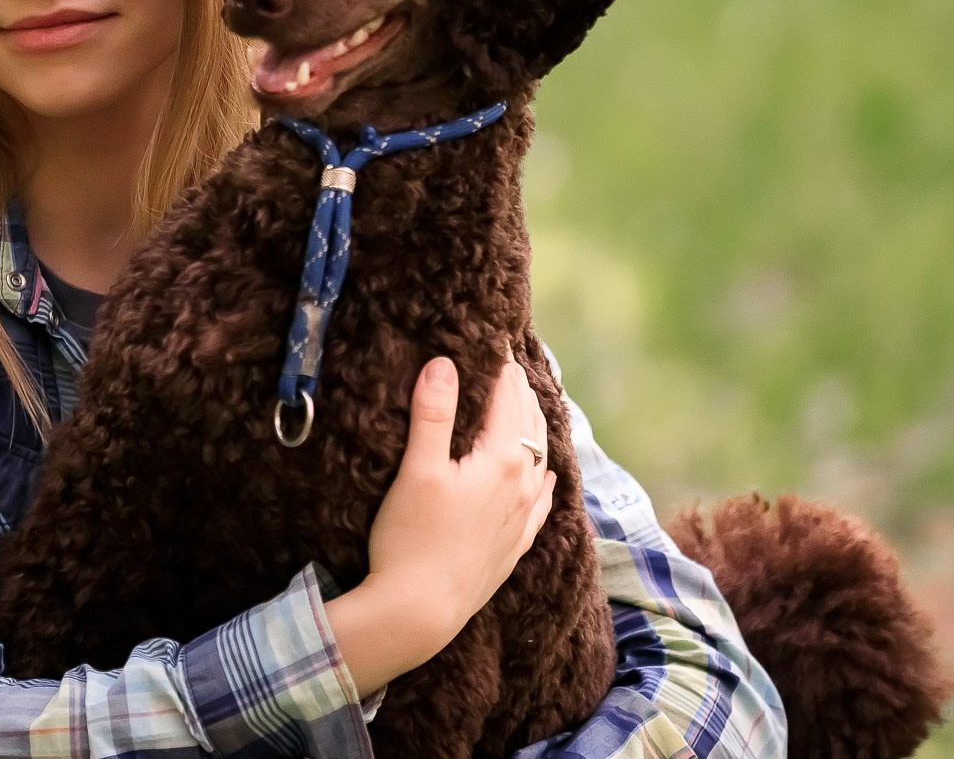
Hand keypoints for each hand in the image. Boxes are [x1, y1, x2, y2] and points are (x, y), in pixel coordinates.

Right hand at [323, 350, 555, 695]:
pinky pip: (541, 500)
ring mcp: (522, 518)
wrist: (419, 612)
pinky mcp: (515, 545)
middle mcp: (524, 486)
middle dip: (519, 392)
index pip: (508, 398)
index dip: (501, 367)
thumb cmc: (410, 539)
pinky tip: (542, 476)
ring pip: (540, 459)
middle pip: (530, 424)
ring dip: (532, 429)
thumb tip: (444, 363)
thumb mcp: (416, 469)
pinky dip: (541, 476)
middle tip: (508, 366)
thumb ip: (432, 414)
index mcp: (502, 460)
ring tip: (523, 408)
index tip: (494, 342)